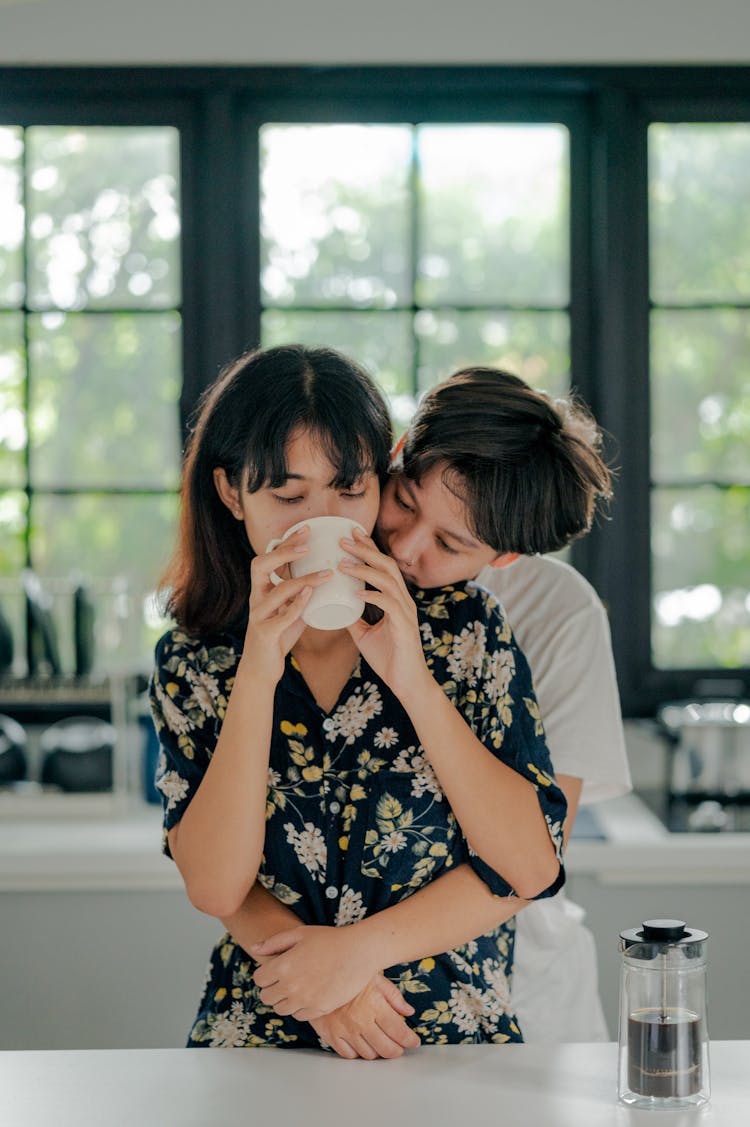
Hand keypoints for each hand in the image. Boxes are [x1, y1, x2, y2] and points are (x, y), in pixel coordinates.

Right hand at [241, 527, 332, 683]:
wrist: (261, 669)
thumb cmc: (278, 635)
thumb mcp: (290, 609)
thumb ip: (304, 593)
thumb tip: (330, 575)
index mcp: (261, 589)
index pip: (269, 558)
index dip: (286, 542)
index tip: (307, 529)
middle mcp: (256, 598)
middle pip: (260, 565)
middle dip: (284, 552)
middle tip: (308, 545)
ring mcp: (258, 616)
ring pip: (277, 591)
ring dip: (303, 580)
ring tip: (327, 573)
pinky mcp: (265, 634)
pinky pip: (280, 617)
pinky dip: (296, 605)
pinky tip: (311, 596)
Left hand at [250, 924, 379, 1019]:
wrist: (359, 952)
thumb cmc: (330, 939)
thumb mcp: (300, 933)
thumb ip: (274, 942)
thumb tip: (254, 948)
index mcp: (283, 966)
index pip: (258, 980)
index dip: (264, 974)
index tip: (273, 970)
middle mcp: (290, 987)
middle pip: (266, 997)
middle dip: (271, 988)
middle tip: (283, 980)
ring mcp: (305, 1000)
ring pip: (281, 1009)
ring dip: (284, 1000)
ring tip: (296, 987)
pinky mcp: (318, 1009)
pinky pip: (299, 1016)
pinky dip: (300, 1008)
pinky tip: (309, 994)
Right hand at [310, 974, 419, 1059]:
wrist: (315, 971)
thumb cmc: (347, 971)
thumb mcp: (375, 976)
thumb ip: (393, 996)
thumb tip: (409, 1012)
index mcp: (374, 1005)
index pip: (398, 1031)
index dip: (410, 1040)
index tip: (414, 1041)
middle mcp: (360, 1021)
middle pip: (386, 1048)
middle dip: (397, 1050)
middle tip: (400, 1047)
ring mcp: (345, 1030)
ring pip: (368, 1054)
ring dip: (378, 1053)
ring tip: (382, 1045)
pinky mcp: (330, 1035)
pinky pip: (348, 1055)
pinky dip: (358, 1053)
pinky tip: (362, 1044)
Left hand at [339, 529, 430, 696]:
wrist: (407, 684)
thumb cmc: (389, 659)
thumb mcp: (365, 635)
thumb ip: (354, 620)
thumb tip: (335, 608)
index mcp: (396, 599)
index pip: (383, 566)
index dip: (369, 549)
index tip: (352, 534)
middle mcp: (403, 601)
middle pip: (387, 565)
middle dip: (366, 550)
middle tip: (344, 538)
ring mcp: (405, 612)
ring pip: (387, 580)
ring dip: (364, 569)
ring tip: (343, 563)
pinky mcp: (404, 627)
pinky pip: (389, 605)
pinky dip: (373, 596)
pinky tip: (357, 593)